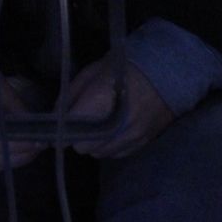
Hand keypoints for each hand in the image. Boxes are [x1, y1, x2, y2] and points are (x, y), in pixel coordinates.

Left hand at [60, 50, 175, 158]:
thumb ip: (70, 95)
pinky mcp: (143, 142)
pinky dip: (109, 147)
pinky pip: (117, 154)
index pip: (72, 130)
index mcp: (100, 102)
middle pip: (84, 147)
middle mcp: (117, 124)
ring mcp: (133, 136)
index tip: (58, 128)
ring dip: (93, 144)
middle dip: (78, 137)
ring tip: (96, 127)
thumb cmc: (123, 68)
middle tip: (80, 125)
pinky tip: (110, 133)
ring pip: (100, 153)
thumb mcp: (91, 73)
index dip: (62, 131)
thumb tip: (55, 116)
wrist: (166, 73)